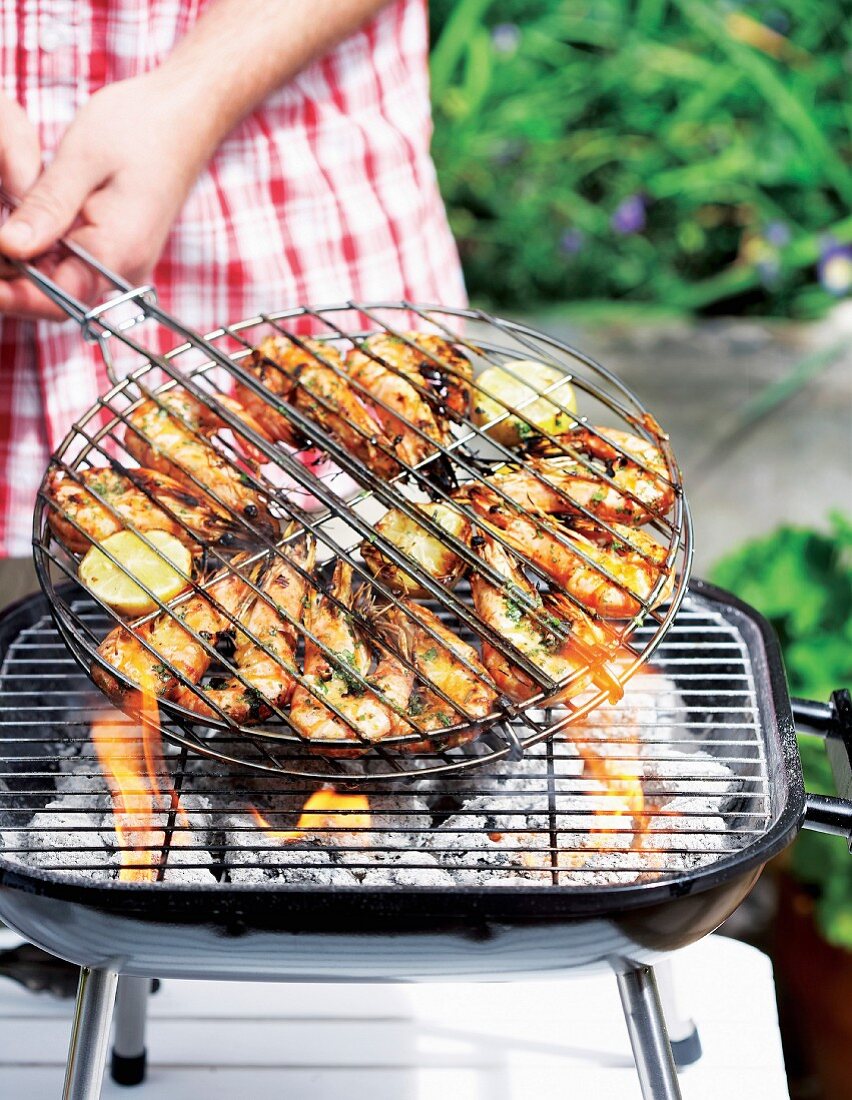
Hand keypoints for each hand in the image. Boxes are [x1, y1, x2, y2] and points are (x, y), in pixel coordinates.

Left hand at [0, 72, 218, 320]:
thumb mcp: (83, 159)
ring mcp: (122, 264)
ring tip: (4, 236)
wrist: (185, 117)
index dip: (12, 296)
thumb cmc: (141, 127)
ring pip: (61, 284)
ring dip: (24, 267)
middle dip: (14, 282)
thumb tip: (9, 246)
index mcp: (118, 252)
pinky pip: (72, 266)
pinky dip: (41, 253)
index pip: (57, 300)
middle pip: (57, 299)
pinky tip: (19, 228)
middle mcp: (124, 270)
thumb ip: (47, 207)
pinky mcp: (116, 251)